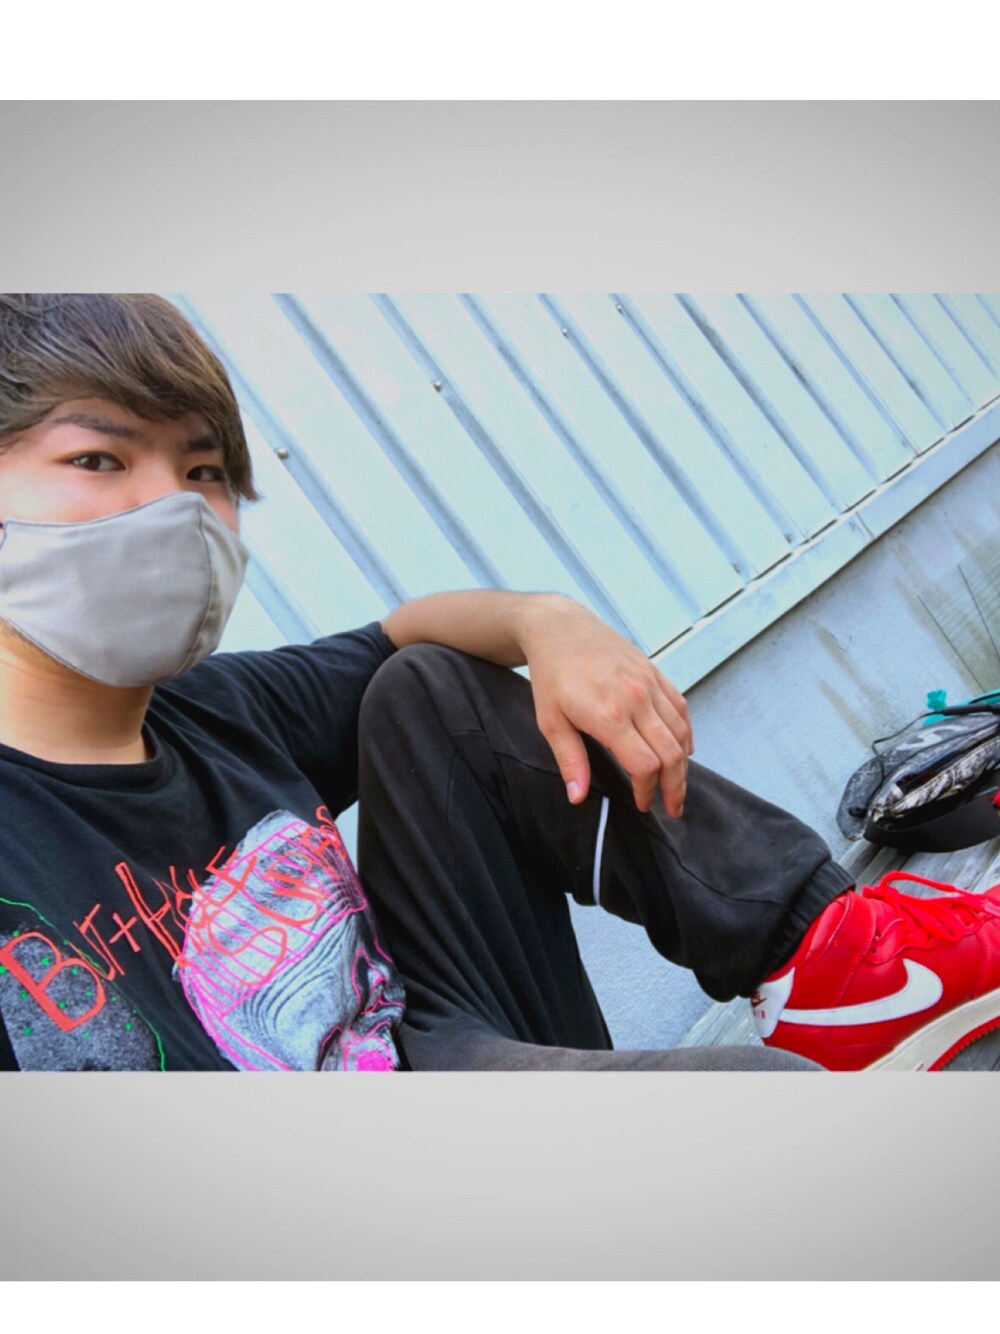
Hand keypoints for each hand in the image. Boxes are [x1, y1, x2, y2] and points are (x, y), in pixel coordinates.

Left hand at [519, 596, 692, 816]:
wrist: (561, 627)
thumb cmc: (551, 675)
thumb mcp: (550, 721)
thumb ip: (570, 760)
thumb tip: (578, 797)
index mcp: (609, 715)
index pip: (645, 766)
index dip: (647, 791)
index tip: (641, 804)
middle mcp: (636, 699)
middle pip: (671, 754)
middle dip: (675, 787)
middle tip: (672, 808)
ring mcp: (649, 684)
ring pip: (681, 733)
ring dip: (683, 764)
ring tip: (677, 785)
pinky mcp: (655, 673)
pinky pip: (680, 709)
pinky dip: (685, 733)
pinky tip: (682, 750)